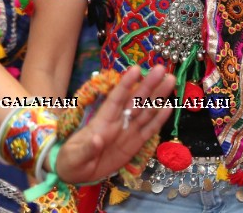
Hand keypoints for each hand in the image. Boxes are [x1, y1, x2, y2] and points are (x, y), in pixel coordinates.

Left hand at [53, 66, 175, 184]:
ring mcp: (128, 132)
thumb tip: (97, 139)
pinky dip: (160, 119)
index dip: (125, 85)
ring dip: (158, 96)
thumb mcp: (74, 156)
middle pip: (135, 101)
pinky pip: (149, 130)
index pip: (116, 99)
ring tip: (170, 80)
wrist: (76, 173)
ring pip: (146, 111)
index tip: (136, 69)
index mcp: (102, 122)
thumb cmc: (71, 159)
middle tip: (161, 69)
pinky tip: (169, 106)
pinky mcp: (135, 144)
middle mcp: (118, 122)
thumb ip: (86, 148)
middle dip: (148, 85)